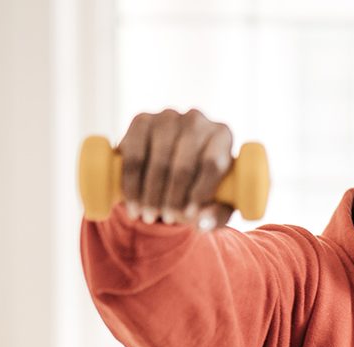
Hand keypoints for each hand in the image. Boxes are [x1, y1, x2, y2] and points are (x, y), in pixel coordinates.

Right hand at [118, 108, 234, 230]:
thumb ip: (216, 215)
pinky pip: (134, 155)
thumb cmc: (200, 185)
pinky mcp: (141, 120)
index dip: (200, 192)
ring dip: (151, 195)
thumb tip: (203, 221)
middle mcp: (196, 120)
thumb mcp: (215, 202)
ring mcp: (167, 117)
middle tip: (167, 219)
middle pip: (184, 166)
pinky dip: (131, 184)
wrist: (168, 165)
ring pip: (158, 162)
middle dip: (173, 199)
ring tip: (148, 216)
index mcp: (222, 135)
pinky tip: (132, 203)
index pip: (212, 163)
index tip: (190, 215)